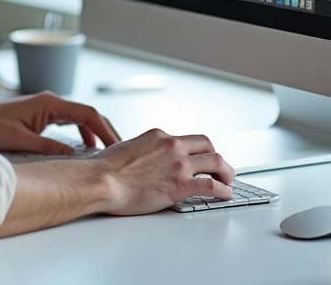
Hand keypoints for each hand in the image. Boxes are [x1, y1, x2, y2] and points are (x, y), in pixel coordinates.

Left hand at [0, 92, 120, 154]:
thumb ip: (49, 148)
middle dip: (105, 131)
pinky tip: (84, 147)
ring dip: (94, 132)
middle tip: (119, 151)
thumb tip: (75, 157)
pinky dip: (81, 132)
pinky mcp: (41, 114)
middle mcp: (51, 101)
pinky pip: (69, 121)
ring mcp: (46, 106)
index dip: (105, 130)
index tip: (117, 146)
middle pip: (88, 114)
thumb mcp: (20, 141)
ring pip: (79, 117)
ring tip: (106, 152)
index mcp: (50, 103)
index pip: (88, 113)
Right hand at [94, 128, 234, 213]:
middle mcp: (172, 146)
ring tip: (228, 182)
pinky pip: (212, 186)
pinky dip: (223, 191)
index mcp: (158, 136)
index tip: (200, 158)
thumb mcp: (125, 147)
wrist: (102, 181)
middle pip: (207, 146)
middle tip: (220, 169)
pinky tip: (226, 195)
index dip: (197, 150)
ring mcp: (178, 165)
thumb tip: (140, 158)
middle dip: (216, 157)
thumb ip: (141, 150)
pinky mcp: (181, 185)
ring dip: (226, 172)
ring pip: (217, 162)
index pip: (186, 139)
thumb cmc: (106, 168)